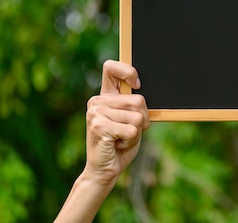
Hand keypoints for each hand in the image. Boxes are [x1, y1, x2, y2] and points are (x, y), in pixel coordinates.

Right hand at [55, 60, 149, 222]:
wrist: (105, 170)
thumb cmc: (120, 144)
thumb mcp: (130, 119)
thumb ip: (133, 104)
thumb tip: (142, 93)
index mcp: (105, 96)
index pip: (111, 68)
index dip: (128, 71)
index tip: (137, 85)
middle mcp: (97, 101)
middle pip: (138, 100)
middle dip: (142, 119)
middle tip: (127, 131)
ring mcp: (96, 113)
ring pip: (137, 117)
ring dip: (136, 132)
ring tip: (121, 138)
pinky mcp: (99, 126)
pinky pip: (132, 130)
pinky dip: (131, 140)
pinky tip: (117, 144)